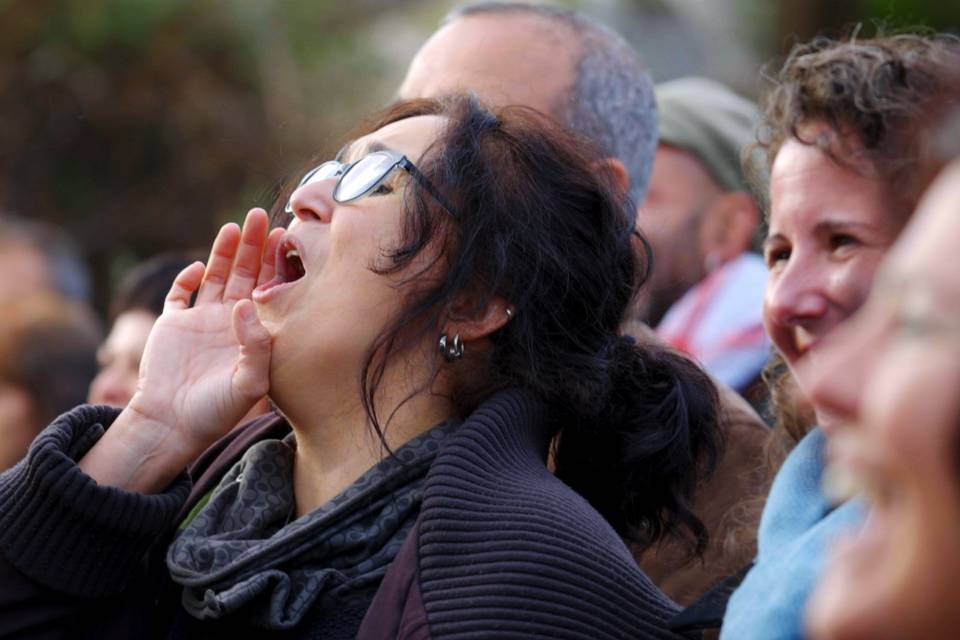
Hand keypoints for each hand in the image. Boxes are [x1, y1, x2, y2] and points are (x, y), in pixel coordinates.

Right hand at [79, 209, 283, 491]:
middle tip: (262, 216)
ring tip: (234, 227)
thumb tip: (245, 306)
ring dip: (224, 252)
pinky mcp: (172, 323)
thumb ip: (255, 347)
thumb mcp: (249, 383)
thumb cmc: (216, 410)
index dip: (275, 263)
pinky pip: (179, 293)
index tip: (286, 237)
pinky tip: (198, 269)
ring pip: (215, 275)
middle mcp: (228, 320)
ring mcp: (199, 319)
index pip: (267, 288)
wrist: (172, 425)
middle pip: (244, 273)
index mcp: (251, 330)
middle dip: (253, 245)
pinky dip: (187, 278)